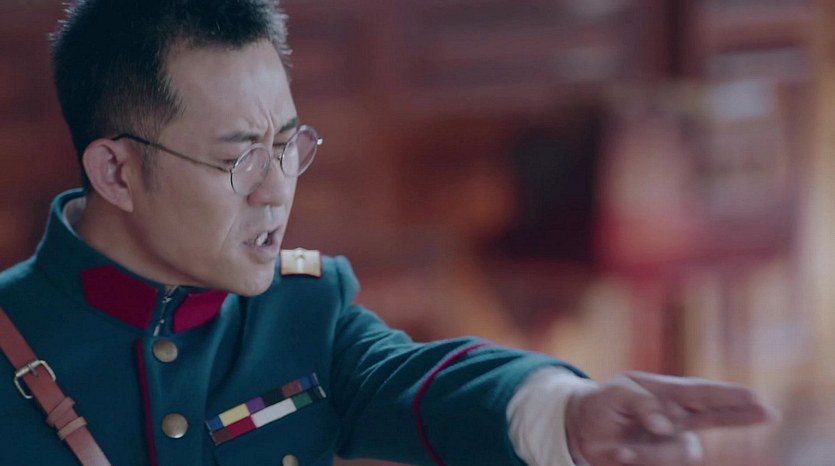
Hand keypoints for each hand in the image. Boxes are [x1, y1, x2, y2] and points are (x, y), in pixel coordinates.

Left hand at [565, 371, 777, 465]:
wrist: (583, 432)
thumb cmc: (603, 405)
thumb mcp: (613, 393)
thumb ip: (639, 402)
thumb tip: (666, 423)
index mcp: (667, 393)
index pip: (701, 393)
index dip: (728, 396)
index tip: (756, 397)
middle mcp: (679, 418)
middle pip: (716, 416)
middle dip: (741, 414)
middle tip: (768, 412)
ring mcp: (675, 443)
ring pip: (682, 454)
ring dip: (647, 454)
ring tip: (619, 450)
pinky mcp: (664, 462)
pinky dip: (637, 461)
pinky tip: (620, 455)